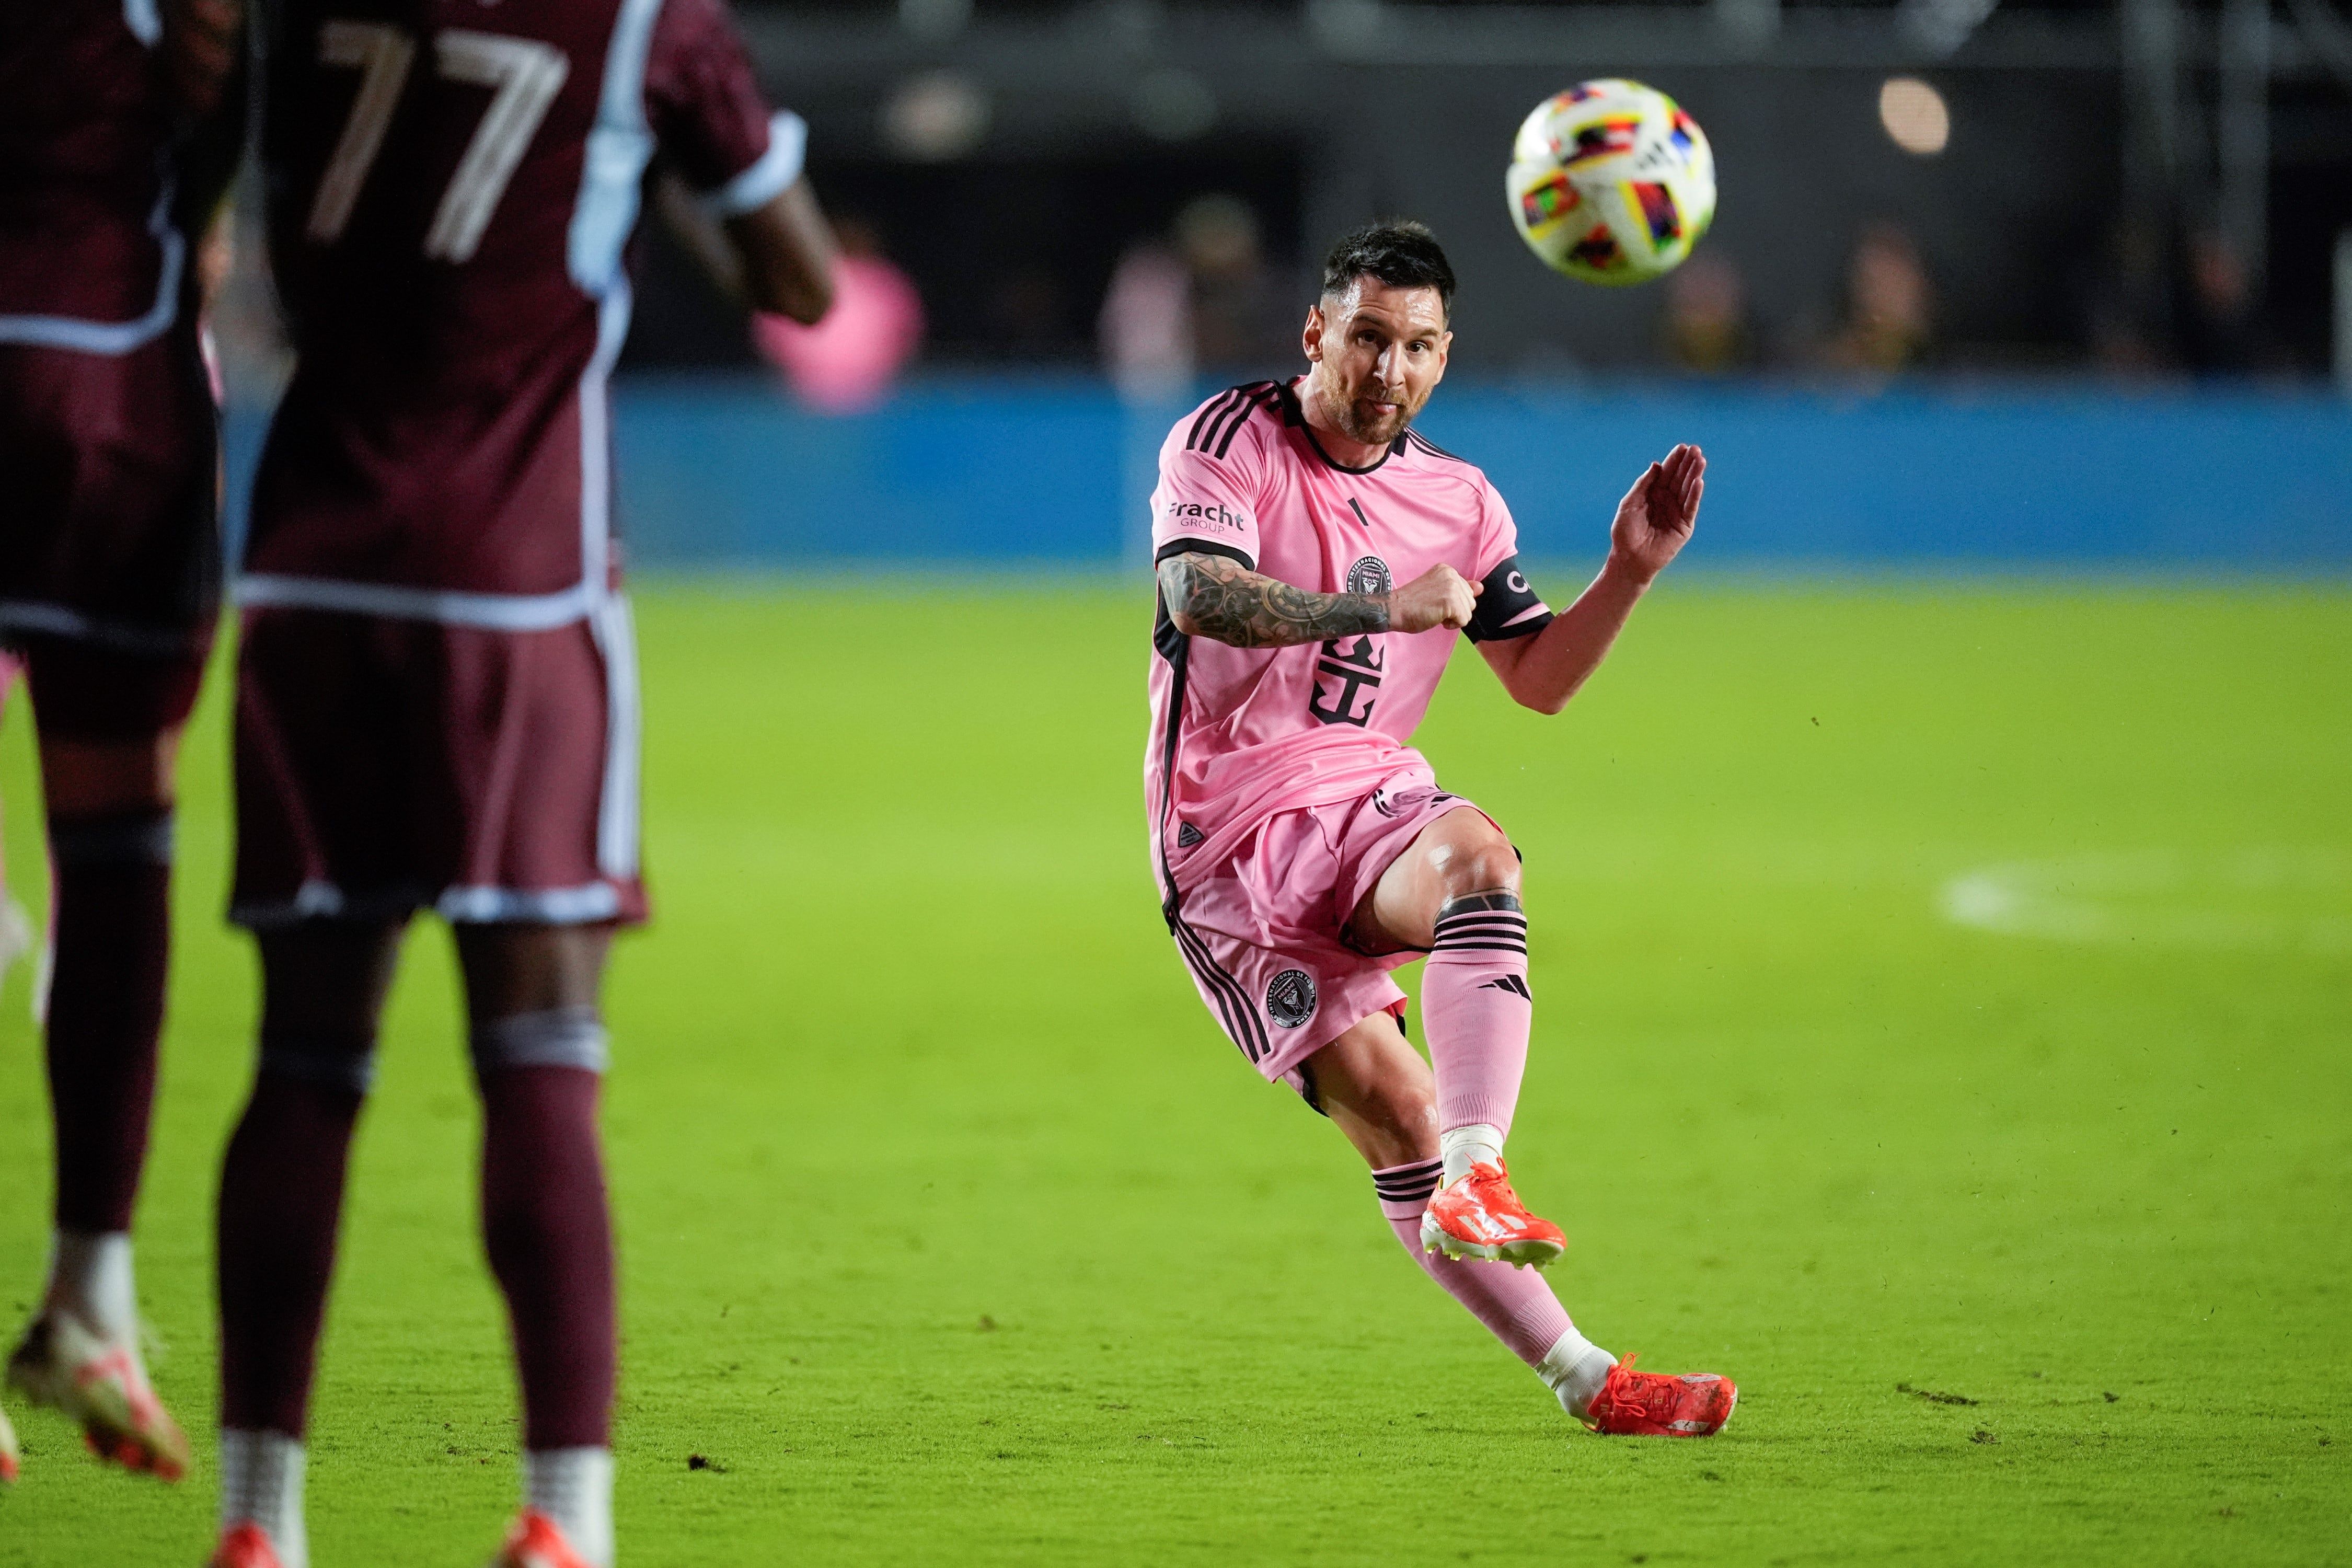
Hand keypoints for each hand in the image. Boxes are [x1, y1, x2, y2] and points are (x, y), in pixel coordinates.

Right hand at [1387, 563, 1479, 632]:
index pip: (1466, 592)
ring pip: (1469, 612)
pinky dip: (1452, 625)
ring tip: (1435, 612)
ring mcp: (1452, 587)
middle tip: (1434, 608)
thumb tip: (1480, 587)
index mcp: (1448, 570)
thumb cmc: (1412, 603)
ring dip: (1453, 618)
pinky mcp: (1451, 601)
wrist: (1394, 609)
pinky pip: (1464, 620)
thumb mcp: (1439, 591)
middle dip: (1455, 611)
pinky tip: (1437, 618)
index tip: (1434, 601)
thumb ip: (1461, 589)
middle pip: (1470, 602)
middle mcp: (1452, 575)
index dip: (1452, 603)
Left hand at [1608, 443, 1704, 583]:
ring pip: (1687, 490)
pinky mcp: (1684, 526)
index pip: (1666, 473)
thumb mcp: (1630, 504)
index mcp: (1653, 494)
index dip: (1674, 460)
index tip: (1682, 447)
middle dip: (1687, 464)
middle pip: (1679, 478)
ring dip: (1694, 475)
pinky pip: (1690, 508)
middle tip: (1695, 449)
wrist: (1628, 558)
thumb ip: (1643, 485)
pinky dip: (1694, 495)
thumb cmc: (1624, 533)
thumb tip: (1656, 465)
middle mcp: (1667, 501)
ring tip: (1701, 460)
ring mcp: (1676, 513)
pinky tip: (1699, 481)